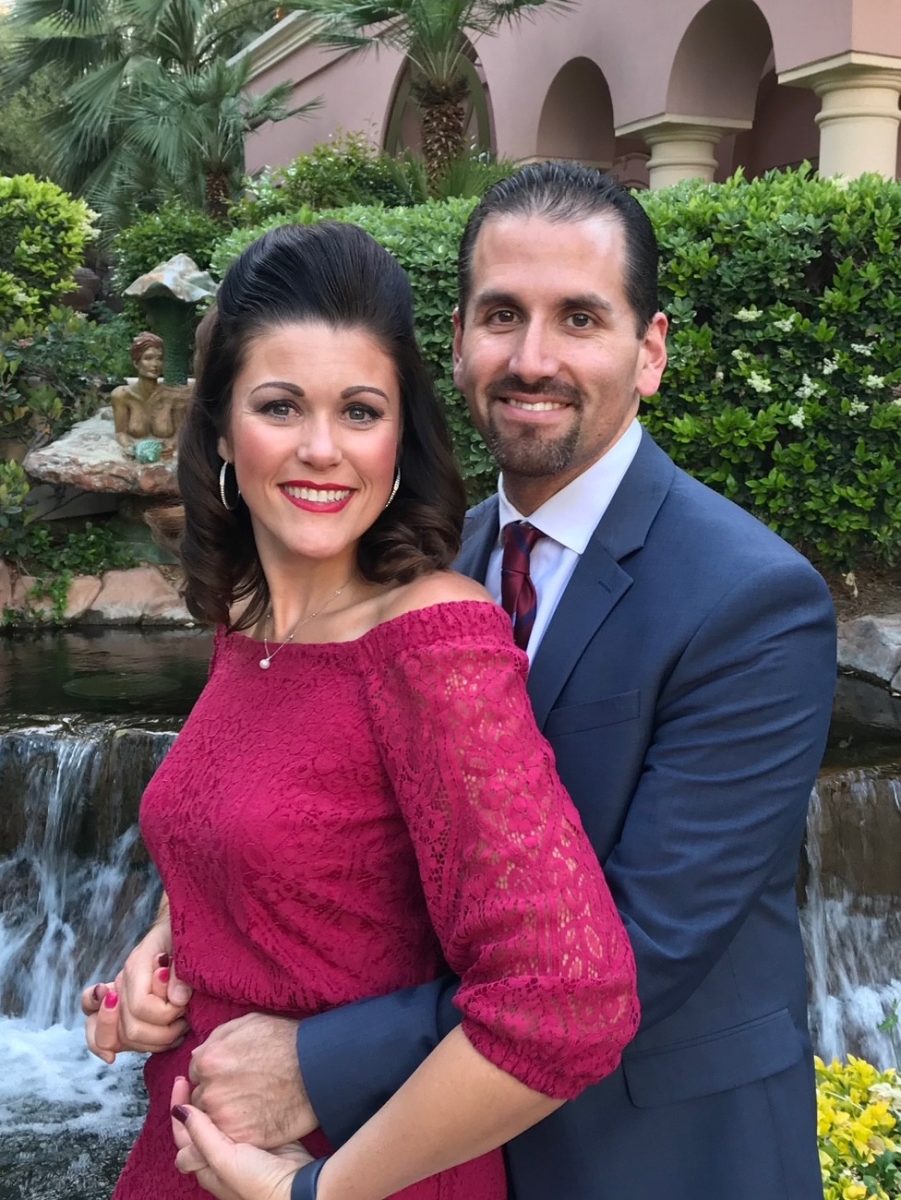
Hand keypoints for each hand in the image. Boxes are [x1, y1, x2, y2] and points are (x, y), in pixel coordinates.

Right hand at [82, 919, 191, 1062]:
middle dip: (163, 1031)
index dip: (165, 1013)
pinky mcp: (117, 1013)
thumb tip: (177, 999)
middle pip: (131, 1029)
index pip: (140, 1006)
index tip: (185, 1004)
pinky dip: (103, 1048)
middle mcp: (120, 984)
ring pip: (118, 1039)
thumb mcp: (186, 945)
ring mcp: (115, 999)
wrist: (171, 930)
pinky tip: (111, 1058)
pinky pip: (98, 1037)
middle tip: (184, 1018)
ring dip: (152, 1042)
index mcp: (135, 966)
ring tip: (176, 1029)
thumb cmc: (181, 936)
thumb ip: (182, 971)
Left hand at [171, 1076, 311, 1199]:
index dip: (179, 1109)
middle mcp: (221, 1158)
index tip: (181, 1082)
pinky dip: (238, 1102)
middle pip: (202, 1125)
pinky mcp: (262, 1138)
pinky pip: (244, 1117)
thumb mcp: (224, 1159)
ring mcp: (242, 1148)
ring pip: (223, 1119)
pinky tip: (242, 1087)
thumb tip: (179, 1111)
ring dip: (217, 1099)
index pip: (183, 1135)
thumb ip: (202, 1135)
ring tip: (218, 1077)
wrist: (298, 1187)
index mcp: (206, 1166)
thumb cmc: (258, 1182)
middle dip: (196, 1100)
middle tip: (197, 1074)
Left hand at [189, 1013, 317, 1146]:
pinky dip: (239, 1132)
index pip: (195, 1074)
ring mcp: (224, 1118)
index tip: (229, 1077)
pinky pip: (228, 1139)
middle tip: (241, 1092)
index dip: (212, 1075)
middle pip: (200, 1100)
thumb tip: (199, 1056)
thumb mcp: (249, 1023)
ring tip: (251, 1106)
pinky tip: (257, 1119)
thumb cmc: (287, 1040)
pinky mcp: (241, 1139)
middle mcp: (209, 1091)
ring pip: (212, 1123)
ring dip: (225, 1116)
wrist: (319, 1067)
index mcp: (207, 1060)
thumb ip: (216, 1039)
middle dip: (215, 1096)